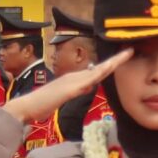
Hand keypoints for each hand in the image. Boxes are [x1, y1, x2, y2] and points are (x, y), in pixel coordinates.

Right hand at [7, 49, 125, 126]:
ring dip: (111, 64)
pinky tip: (107, 70)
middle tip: (130, 51)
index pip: (96, 71)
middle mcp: (75, 77)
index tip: (122, 59)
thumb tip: (87, 86)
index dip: (110, 65)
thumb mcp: (64, 98)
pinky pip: (87, 81)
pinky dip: (98, 74)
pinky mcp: (69, 89)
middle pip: (100, 68)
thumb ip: (76, 91)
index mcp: (74, 80)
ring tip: (125, 55)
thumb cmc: (42, 105)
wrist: (27, 106)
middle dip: (116, 60)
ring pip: (96, 71)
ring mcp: (72, 82)